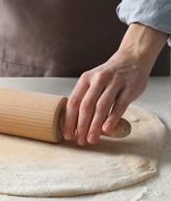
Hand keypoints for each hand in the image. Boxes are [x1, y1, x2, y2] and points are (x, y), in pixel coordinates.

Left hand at [63, 23, 168, 144]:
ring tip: (91, 139)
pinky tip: (106, 129)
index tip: (67, 134)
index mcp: (85, 79)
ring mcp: (114, 83)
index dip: (69, 120)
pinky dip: (112, 118)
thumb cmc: (109, 76)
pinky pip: (119, 105)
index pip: (73, 102)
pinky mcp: (129, 88)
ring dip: (95, 125)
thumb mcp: (92, 81)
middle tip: (80, 141)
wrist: (132, 59)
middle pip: (86, 106)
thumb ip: (85, 97)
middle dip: (81, 126)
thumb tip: (74, 123)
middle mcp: (98, 80)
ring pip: (101, 106)